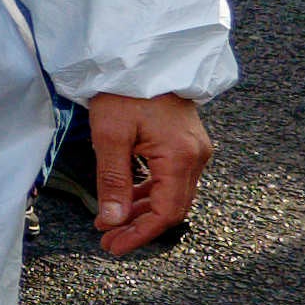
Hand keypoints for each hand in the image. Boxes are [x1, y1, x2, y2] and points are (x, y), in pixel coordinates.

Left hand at [83, 92, 209, 253]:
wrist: (142, 57)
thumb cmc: (124, 91)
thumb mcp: (110, 136)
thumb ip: (113, 181)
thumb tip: (113, 222)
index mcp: (181, 157)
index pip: (166, 212)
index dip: (140, 234)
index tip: (114, 247)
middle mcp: (196, 157)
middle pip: (172, 208)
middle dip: (140, 228)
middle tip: (109, 242)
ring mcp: (195, 151)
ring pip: (173, 195)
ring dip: (143, 213)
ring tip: (112, 226)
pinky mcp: (187, 144)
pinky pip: (172, 180)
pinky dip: (150, 194)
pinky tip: (128, 202)